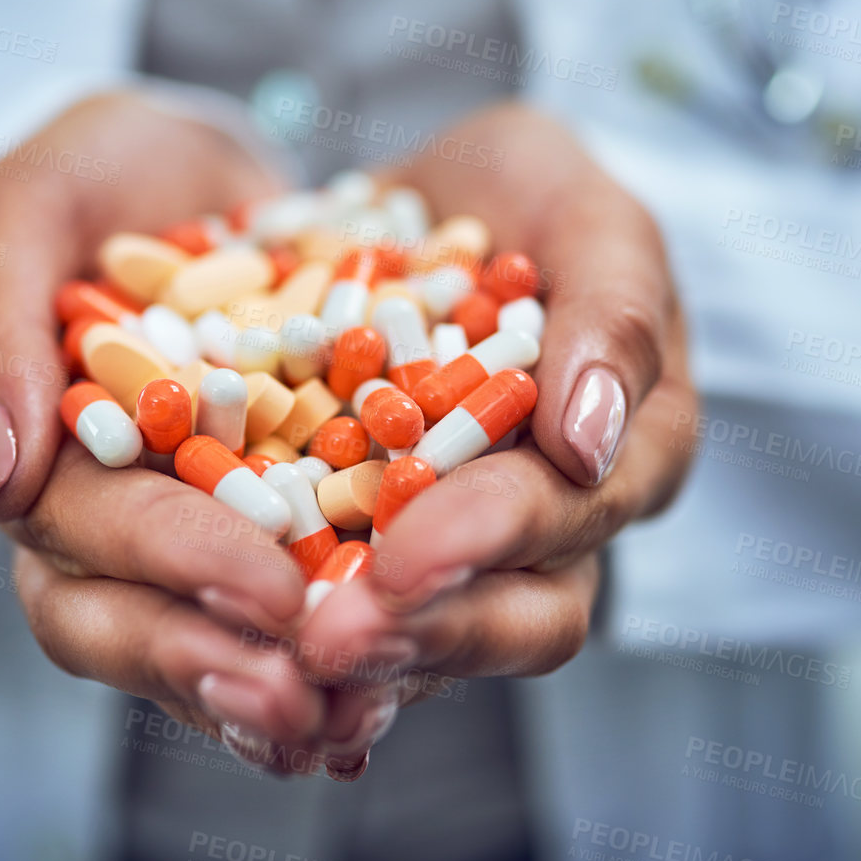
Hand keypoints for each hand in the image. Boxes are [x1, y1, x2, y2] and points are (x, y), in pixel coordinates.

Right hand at [0, 91, 329, 764]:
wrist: (198, 171)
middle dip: (220, 665)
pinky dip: (344, 647)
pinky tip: (406, 680)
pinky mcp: (277, 533)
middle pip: (138, 626)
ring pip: (215, 643)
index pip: (85, 537)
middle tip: (313, 695)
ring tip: (360, 717)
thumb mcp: (22, 210)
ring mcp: (189, 539)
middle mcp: (103, 525)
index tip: (267, 589)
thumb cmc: (94, 178)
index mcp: (31, 462)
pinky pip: (301, 607)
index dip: (172, 566)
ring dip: (285, 689)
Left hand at [294, 102, 696, 779]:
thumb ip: (614, 304)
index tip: (406, 556)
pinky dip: (293, 642)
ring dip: (358, 661)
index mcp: (634, 446)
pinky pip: (347, 613)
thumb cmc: (520, 195)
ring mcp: (470, 552)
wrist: (413, 210)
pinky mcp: (378, 559)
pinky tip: (225, 662)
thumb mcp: (578, 205)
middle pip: (519, 616)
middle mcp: (562, 522)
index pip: (575, 515)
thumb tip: (592, 442)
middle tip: (325, 639)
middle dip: (424, 630)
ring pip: (436, 641)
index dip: (492, 538)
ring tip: (271, 666)